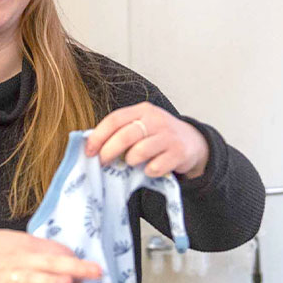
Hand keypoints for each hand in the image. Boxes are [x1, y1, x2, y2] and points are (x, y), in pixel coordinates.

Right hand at [0, 228, 101, 282]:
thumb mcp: (12, 242)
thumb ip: (36, 249)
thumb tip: (65, 256)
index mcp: (24, 245)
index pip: (53, 249)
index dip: (72, 258)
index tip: (91, 268)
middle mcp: (17, 259)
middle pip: (48, 261)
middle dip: (73, 267)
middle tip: (96, 272)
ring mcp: (5, 277)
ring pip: (30, 278)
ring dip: (49, 280)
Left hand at [84, 102, 209, 177]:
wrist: (193, 142)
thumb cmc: (158, 136)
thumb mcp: (142, 126)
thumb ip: (121, 132)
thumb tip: (92, 147)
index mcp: (142, 110)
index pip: (114, 119)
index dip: (98, 136)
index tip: (88, 151)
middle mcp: (156, 119)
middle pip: (125, 135)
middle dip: (109, 151)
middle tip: (102, 162)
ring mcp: (169, 135)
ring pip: (140, 151)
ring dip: (130, 161)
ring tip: (132, 163)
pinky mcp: (179, 152)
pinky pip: (155, 167)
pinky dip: (149, 171)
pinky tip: (150, 169)